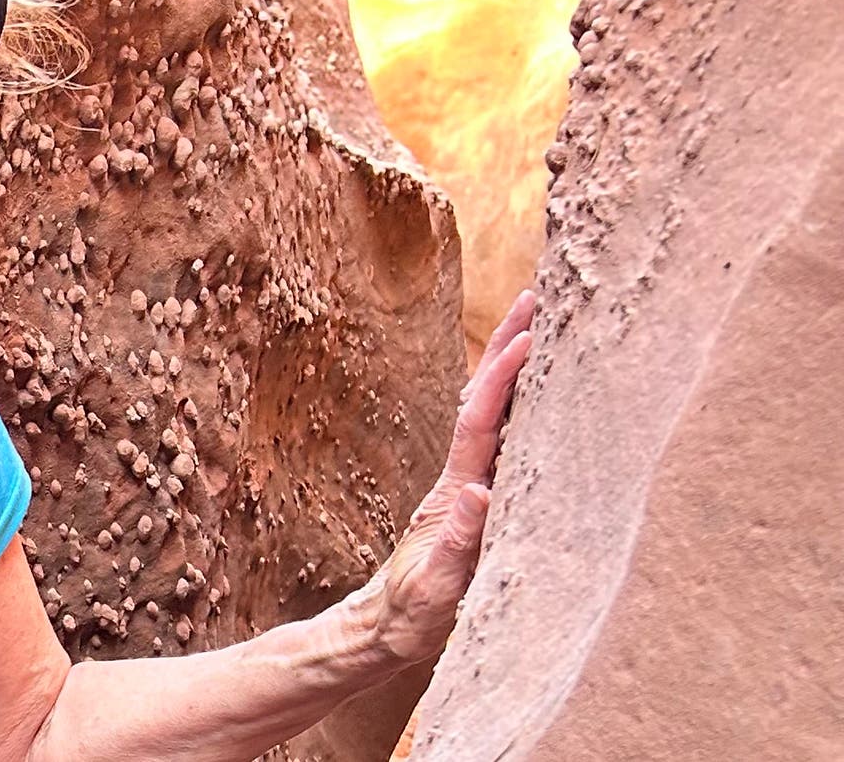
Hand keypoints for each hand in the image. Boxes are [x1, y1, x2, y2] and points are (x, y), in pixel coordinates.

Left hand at [354, 291, 534, 667]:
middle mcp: (462, 477)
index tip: (529, 336)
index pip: (481, 421)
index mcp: (455, 491)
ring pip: (495, 413)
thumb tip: (476, 494)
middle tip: (537, 295)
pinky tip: (539, 388)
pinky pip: (503, 441)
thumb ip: (455, 544)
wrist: (384, 630)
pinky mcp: (476, 500)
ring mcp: (468, 485)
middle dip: (509, 346)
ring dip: (515, 367)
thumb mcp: (435, 586)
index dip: (504, 378)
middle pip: (485, 398)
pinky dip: (521, 406)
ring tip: (542, 321)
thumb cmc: (410, 614)